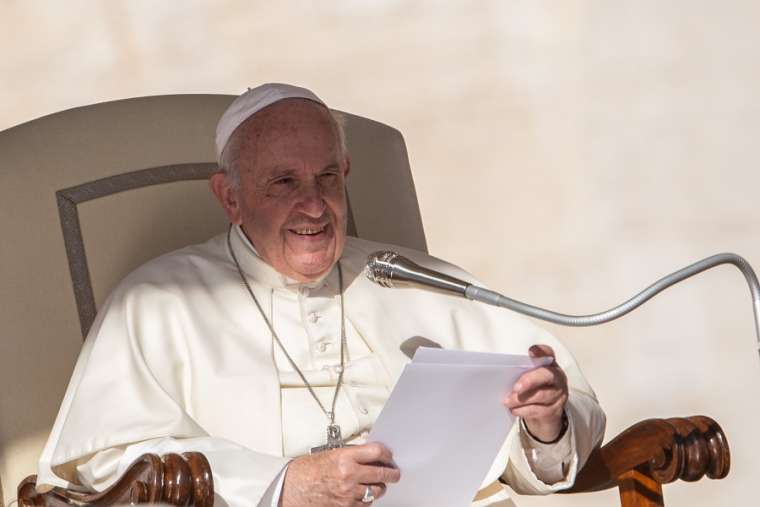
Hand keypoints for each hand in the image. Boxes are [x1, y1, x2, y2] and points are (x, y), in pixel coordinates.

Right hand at [281, 442, 400, 506]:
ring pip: (376, 491)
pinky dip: (367, 499)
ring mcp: (348, 494)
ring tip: (378, 484)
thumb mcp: (328, 454)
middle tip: (394, 472)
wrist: (290, 489)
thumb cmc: (304, 472)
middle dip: (391, 473)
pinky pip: (365, 504)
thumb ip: (350, 454)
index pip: (377, 452)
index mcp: (344, 458)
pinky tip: (364, 494)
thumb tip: (367, 453)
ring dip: (379, 487)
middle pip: (382, 473)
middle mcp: (349, 476)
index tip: (388, 456)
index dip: (386, 454)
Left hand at [503, 344, 567, 441]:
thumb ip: (520, 371)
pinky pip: (539, 410)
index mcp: (549, 364)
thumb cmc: (532, 390)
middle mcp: (557, 377)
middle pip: (546, 375)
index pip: (548, 353)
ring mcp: (558, 394)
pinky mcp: (555, 410)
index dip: (541, 351)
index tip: (530, 351)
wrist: (544, 414)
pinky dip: (523, 410)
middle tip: (516, 388)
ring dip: (522, 399)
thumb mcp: (527, 377)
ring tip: (507, 401)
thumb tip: (501, 372)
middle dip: (530, 381)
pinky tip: (514, 409)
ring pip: (542, 395)